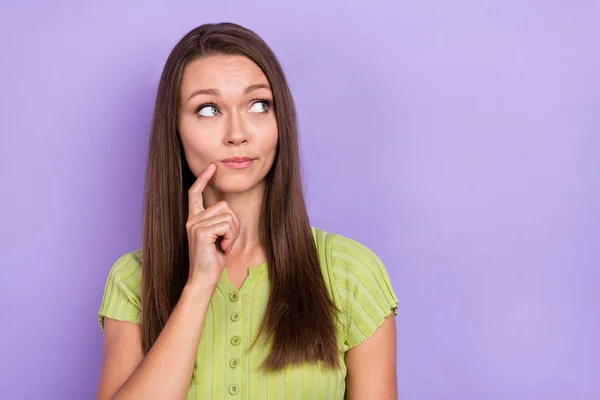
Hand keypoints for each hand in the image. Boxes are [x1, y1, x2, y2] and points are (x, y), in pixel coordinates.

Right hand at [185, 164, 240, 287]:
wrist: (203, 278)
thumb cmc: (213, 260)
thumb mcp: (217, 236)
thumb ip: (219, 221)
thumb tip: (227, 208)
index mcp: (194, 219)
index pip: (195, 193)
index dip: (203, 178)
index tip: (212, 167)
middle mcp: (192, 219)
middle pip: (224, 206)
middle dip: (234, 224)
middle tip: (226, 241)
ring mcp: (195, 225)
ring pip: (228, 216)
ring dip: (233, 233)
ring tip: (223, 246)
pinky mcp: (201, 232)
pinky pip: (227, 226)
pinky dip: (230, 238)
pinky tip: (222, 248)